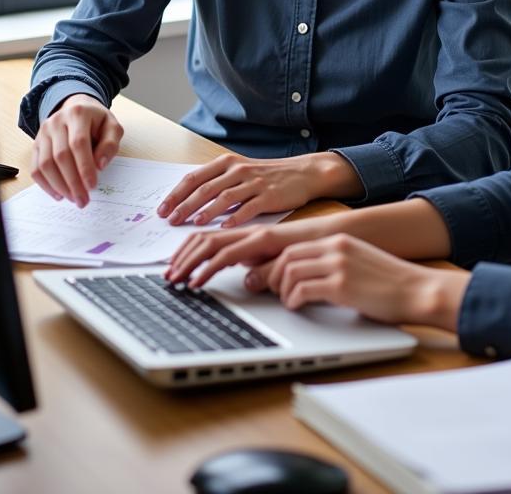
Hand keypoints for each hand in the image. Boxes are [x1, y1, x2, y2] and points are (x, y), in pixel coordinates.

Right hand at [31, 94, 122, 206]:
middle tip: (83, 199)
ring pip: (45, 164)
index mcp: (78, 114)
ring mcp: (43, 133)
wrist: (77, 108)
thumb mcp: (112, 127)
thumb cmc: (97, 122)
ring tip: (73, 198)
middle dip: (72, 182)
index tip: (92, 186)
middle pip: (60, 156)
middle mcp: (56, 122)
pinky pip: (35, 167)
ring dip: (59, 186)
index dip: (85, 167)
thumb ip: (110, 144)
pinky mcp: (36, 144)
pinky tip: (59, 194)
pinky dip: (45, 184)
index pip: (78, 143)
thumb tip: (99, 165)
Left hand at [156, 151, 361, 226]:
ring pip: (224, 198)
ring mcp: (254, 183)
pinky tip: (224, 228)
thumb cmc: (269, 176)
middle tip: (170, 221)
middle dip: (184, 206)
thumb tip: (188, 202)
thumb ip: (217, 183)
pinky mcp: (269, 196)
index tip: (162, 210)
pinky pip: (248, 208)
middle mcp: (239, 170)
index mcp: (228, 163)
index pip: (194, 178)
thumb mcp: (240, 172)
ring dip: (206, 212)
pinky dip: (235, 219)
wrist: (304, 173)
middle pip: (205, 189)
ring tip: (193, 225)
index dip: (176, 194)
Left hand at [165, 218, 324, 286]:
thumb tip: (246, 278)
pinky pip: (237, 248)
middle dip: (182, 258)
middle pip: (206, 238)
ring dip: (193, 262)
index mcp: (249, 232)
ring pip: (216, 243)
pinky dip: (215, 262)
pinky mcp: (273, 240)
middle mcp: (251, 230)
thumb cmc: (311, 248)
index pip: (208, 236)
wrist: (341, 233)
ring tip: (182, 279)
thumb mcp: (278, 258)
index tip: (172, 269)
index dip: (186, 252)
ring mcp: (261, 234)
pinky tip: (206, 274)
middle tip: (168, 277)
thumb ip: (261, 264)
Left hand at [264, 234, 468, 328]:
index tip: (268, 275)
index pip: (295, 245)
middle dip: (272, 274)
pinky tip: (298, 306)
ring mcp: (339, 265)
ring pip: (290, 271)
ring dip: (281, 289)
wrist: (418, 290)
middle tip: (270, 290)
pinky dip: (293, 299)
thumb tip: (306, 277)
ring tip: (287, 300)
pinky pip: (302, 289)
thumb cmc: (391, 283)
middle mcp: (336, 247)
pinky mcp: (342, 285)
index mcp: (340, 239)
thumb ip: (333, 264)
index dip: (276, 262)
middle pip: (287, 256)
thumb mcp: (359, 263)